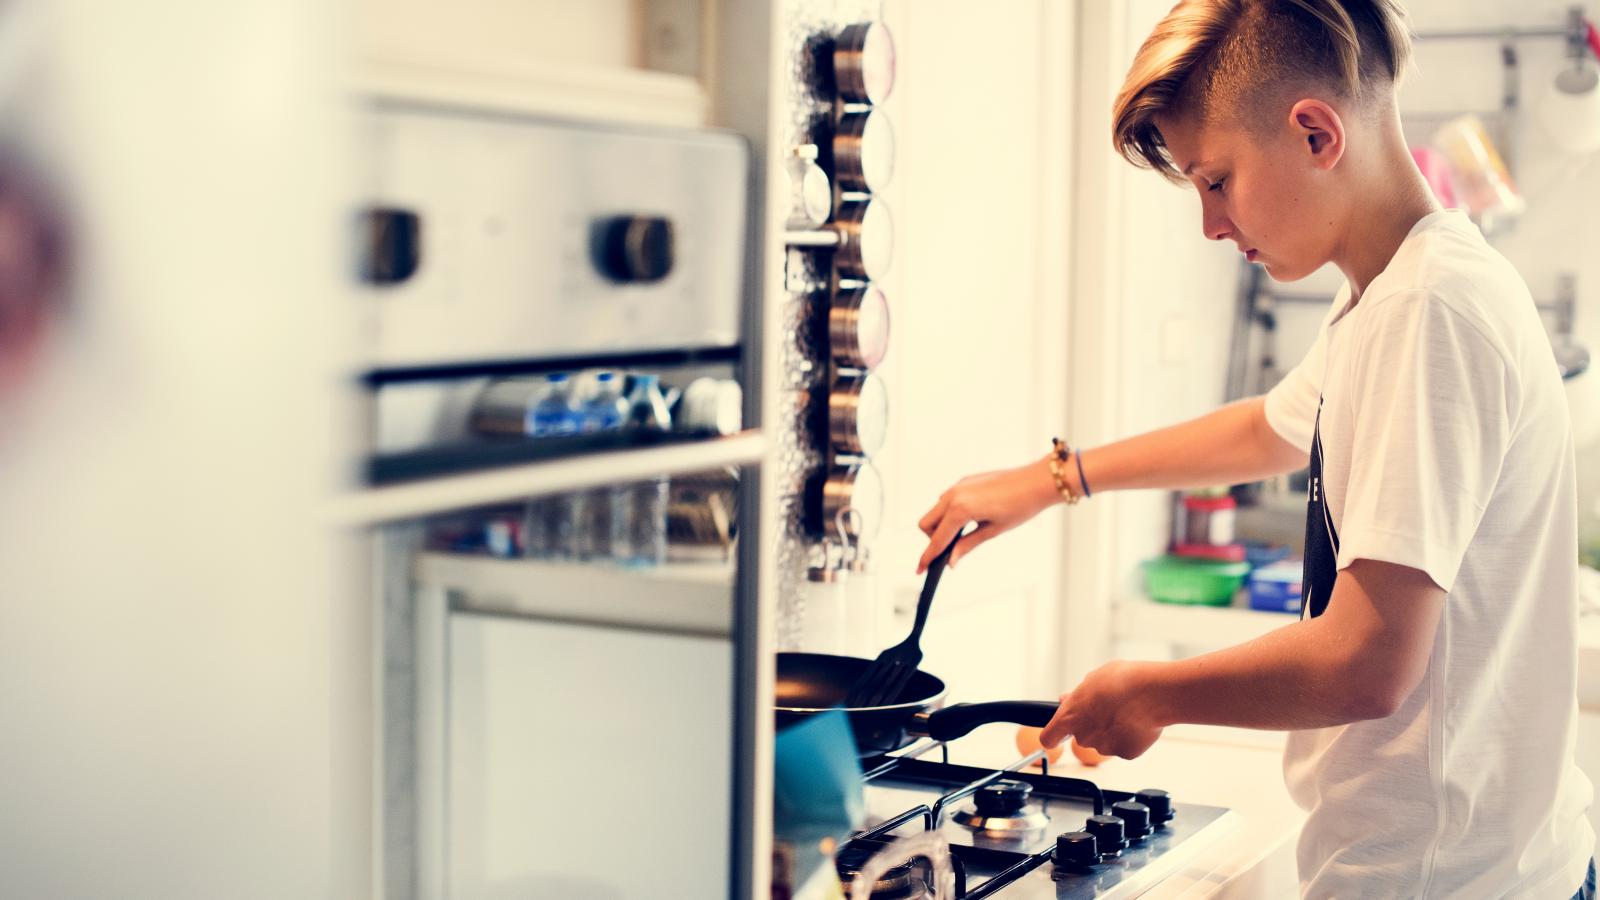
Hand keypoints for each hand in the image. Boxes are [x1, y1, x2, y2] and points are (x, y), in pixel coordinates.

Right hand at [916, 457, 1058, 572]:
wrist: (1037, 481)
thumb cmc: (1020, 507)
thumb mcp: (992, 531)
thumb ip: (967, 545)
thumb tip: (951, 561)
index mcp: (960, 510)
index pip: (937, 539)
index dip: (928, 557)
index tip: (920, 570)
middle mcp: (954, 495)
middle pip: (926, 523)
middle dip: (932, 539)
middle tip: (951, 549)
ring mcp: (958, 486)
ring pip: (935, 510)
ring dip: (941, 525)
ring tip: (964, 534)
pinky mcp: (965, 481)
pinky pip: (947, 499)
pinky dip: (950, 513)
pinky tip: (971, 518)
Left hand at [1039, 661, 1164, 760]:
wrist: (1153, 692)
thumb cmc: (1122, 681)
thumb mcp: (1093, 679)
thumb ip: (1078, 695)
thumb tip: (1067, 699)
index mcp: (1070, 716)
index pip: (1048, 737)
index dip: (1054, 734)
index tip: (1058, 733)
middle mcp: (1083, 736)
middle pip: (1082, 736)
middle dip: (1092, 725)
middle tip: (1108, 708)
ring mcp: (1104, 747)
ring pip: (1104, 741)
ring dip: (1112, 731)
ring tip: (1128, 711)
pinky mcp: (1126, 754)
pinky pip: (1125, 746)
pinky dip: (1130, 737)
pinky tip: (1138, 721)